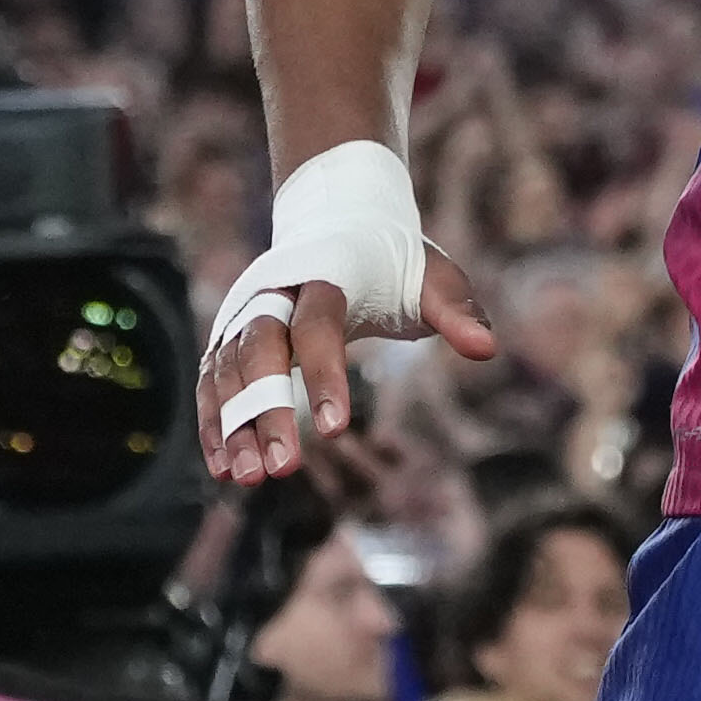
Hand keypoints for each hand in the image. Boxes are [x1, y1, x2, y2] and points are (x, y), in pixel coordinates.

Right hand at [195, 241, 497, 485]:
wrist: (340, 220)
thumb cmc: (394, 261)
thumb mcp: (433, 278)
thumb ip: (457, 311)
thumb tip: (488, 349)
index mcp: (326, 273)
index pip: (318, 325)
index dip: (323, 375)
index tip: (336, 430)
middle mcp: (274, 291)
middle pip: (260, 348)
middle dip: (266, 408)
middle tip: (284, 469)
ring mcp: (244, 312)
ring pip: (228, 369)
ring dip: (233, 425)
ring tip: (248, 479)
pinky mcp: (228, 336)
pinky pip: (212, 380)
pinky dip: (213, 423)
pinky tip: (224, 469)